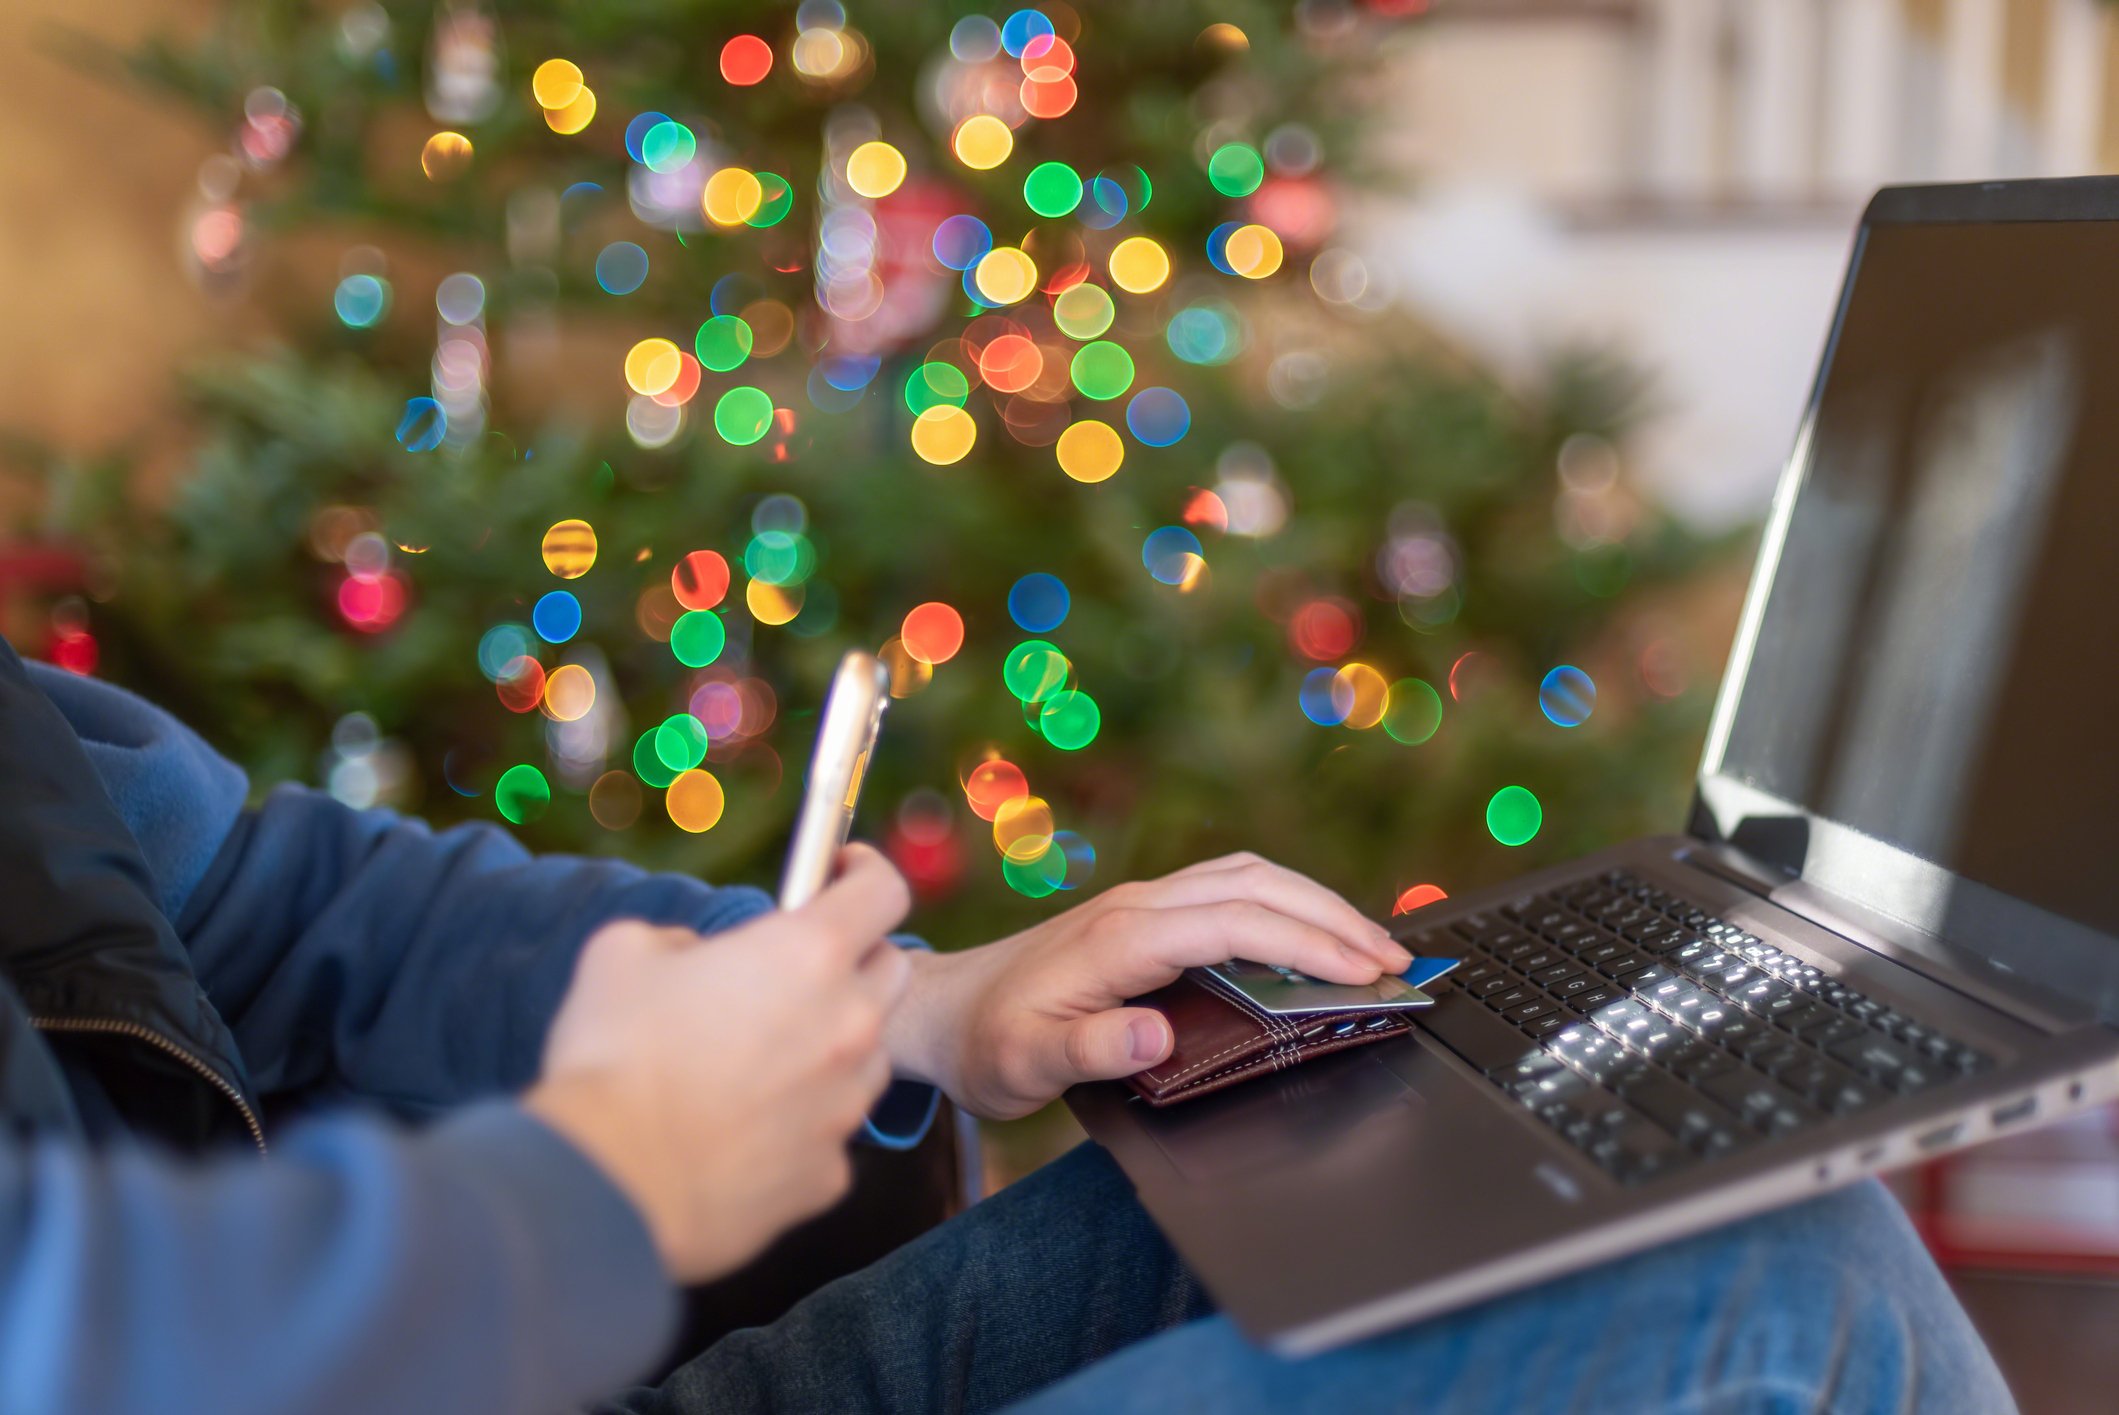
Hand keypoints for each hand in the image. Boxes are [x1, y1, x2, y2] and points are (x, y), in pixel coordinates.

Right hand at [524, 844, 910, 1282]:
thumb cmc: (612, 1058)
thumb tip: (695, 959)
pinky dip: (801, 1125)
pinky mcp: (830, 1173)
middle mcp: (848, 1024)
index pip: (883, 891)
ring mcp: (846, 1104)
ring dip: (832, 1045)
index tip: (843, 871)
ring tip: (761, 1060)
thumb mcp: (624, 953)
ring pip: (868, 1056)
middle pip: (891, 970)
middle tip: (794, 972)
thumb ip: (680, 941)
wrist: (608, 1185)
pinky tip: (744, 1132)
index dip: (865, 872)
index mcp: (807, 955)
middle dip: (854, 960)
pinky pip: (830, 1133)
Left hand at [883, 852, 1409, 1119]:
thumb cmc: (987, 1043)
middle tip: (1397, 960)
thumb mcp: (1027, 1063)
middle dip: (1333, 917)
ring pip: (1248, 878)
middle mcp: (1138, 905)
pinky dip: (1285, 901)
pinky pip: (1230, 889)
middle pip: (1256, 887)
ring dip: (1315, 902)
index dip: (1305, 945)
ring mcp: (1143, 902)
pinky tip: (1312, 928)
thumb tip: (1156, 1035)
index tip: (1363, 972)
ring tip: (1373, 943)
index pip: (1234, 924)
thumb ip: (1090, 1049)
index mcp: (1120, 937)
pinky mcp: (1146, 913)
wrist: (942, 1011)